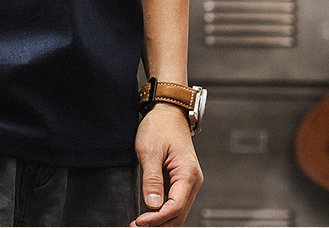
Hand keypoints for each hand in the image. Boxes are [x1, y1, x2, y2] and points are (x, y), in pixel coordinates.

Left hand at [131, 104, 202, 226]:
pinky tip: (148, 214)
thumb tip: (153, 205)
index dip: (157, 218)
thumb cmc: (160, 126)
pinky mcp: (181, 181)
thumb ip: (152, 178)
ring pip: (177, 211)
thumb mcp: (150, 150)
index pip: (175, 206)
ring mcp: (188, 182)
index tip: (139, 222)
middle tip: (136, 226)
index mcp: (187, 173)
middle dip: (159, 224)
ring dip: (161, 220)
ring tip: (140, 223)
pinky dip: (163, 211)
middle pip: (178, 214)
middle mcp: (192, 181)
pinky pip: (174, 202)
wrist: (168, 112)